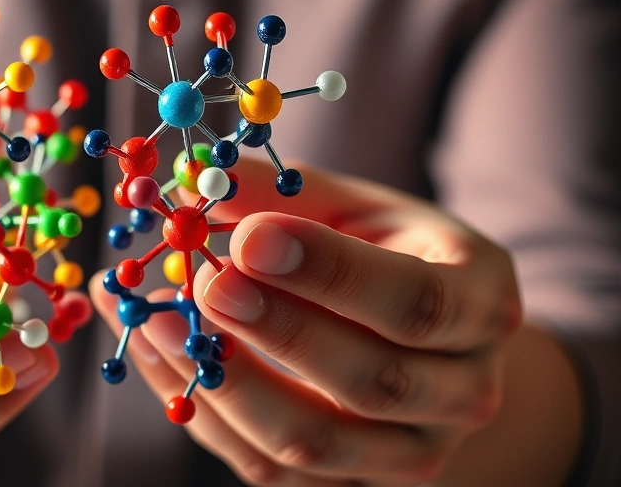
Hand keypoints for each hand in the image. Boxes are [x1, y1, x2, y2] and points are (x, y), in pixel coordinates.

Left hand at [92, 157, 521, 485]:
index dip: (330, 273)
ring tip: (158, 320)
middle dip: (279, 332)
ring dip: (226, 384)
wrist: (426, 342)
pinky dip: (204, 415)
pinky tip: (157, 355)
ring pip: (315, 442)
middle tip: (205, 282)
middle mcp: (463, 391)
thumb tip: (192, 180)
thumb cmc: (387, 255)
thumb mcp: (357, 210)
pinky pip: (270, 471)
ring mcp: (411, 452)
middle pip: (372, 381)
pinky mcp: (353, 486)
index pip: (415, 301)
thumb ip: (286, 195)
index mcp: (481, 304)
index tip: (249, 240)